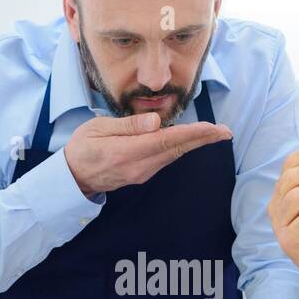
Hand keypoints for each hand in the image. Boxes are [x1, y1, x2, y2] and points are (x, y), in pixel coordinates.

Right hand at [63, 111, 232, 195]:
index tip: (211, 128)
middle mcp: (139, 166)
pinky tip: (192, 139)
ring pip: (174, 155)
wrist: (73, 176)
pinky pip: (166, 158)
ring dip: (195, 143)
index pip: (165, 141)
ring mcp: (142, 173)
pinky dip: (181, 147)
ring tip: (216, 133)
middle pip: (177, 150)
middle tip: (226, 132)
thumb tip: (156, 122)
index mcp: (126, 152)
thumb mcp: (97, 129)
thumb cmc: (82, 147)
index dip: (191, 134)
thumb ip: (128, 126)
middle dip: (202, 139)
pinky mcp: (143, 174)